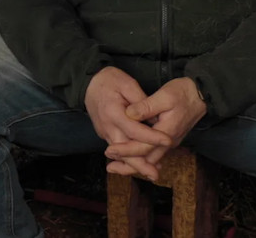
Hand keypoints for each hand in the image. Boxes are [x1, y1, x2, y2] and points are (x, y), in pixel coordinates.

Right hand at [84, 66, 171, 180]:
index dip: (151, 137)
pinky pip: (118, 148)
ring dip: (135, 165)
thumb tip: (153, 118)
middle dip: (140, 165)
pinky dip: (129, 157)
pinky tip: (143, 161)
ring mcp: (104, 132)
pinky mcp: (105, 134)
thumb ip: (140, 101)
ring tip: (153, 173)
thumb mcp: (127, 83)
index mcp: (113, 112)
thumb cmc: (109, 80)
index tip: (167, 141)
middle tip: (156, 175)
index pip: (134, 129)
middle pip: (124, 151)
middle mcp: (107, 126)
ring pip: (120, 154)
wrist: (88, 83)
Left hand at [102, 77, 207, 178]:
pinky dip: (141, 158)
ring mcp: (170, 142)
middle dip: (128, 165)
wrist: (202, 95)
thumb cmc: (183, 93)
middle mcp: (169, 142)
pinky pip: (154, 154)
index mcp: (166, 132)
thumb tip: (129, 114)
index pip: (143, 147)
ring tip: (116, 166)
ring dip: (134, 164)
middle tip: (110, 168)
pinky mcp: (169, 139)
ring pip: (150, 159)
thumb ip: (147, 106)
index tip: (110, 151)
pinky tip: (131, 157)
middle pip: (147, 160)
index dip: (125, 150)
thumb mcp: (165, 95)